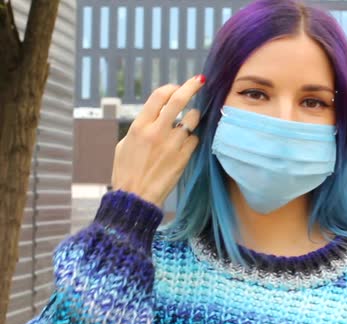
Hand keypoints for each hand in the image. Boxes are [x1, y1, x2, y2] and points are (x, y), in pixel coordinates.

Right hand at [110, 75, 205, 207]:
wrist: (135, 198)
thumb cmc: (126, 171)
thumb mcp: (125, 144)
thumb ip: (141, 127)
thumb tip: (155, 115)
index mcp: (139, 126)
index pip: (159, 96)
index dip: (171, 88)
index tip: (177, 87)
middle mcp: (156, 132)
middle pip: (178, 100)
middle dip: (192, 86)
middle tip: (200, 80)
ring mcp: (172, 145)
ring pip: (192, 119)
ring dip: (195, 115)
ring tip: (192, 118)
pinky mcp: (183, 158)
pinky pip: (194, 140)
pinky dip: (192, 139)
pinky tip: (187, 143)